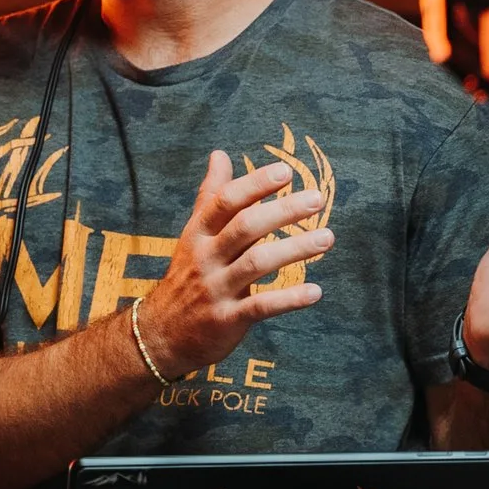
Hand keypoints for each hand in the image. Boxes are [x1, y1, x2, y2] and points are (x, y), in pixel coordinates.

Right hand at [135, 152, 332, 375]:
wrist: (160, 334)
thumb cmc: (187, 276)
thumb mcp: (193, 233)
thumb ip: (210, 195)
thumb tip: (219, 154)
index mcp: (199, 233)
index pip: (226, 201)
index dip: (255, 185)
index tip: (286, 171)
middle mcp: (206, 257)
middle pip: (244, 227)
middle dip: (282, 211)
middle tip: (317, 199)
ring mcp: (216, 289)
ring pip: (256, 263)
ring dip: (294, 249)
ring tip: (327, 237)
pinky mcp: (227, 319)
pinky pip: (260, 306)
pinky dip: (288, 299)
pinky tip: (315, 291)